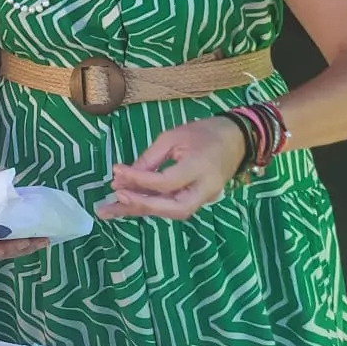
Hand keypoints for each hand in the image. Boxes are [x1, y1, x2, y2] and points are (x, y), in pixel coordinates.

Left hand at [96, 117, 244, 222]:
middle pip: (174, 208)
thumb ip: (150, 158)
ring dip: (141, 210)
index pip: (166, 182)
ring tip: (110, 210)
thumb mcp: (173, 136)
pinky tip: (128, 205)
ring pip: (172, 212)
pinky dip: (150, 206)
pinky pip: (173, 207)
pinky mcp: (200, 200)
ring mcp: (206, 198)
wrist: (237, 139)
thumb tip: (126, 176)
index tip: (116, 172)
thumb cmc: (204, 133)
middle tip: (115, 200)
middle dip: (142, 206)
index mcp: (200, 168)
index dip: (139, 179)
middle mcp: (206, 189)